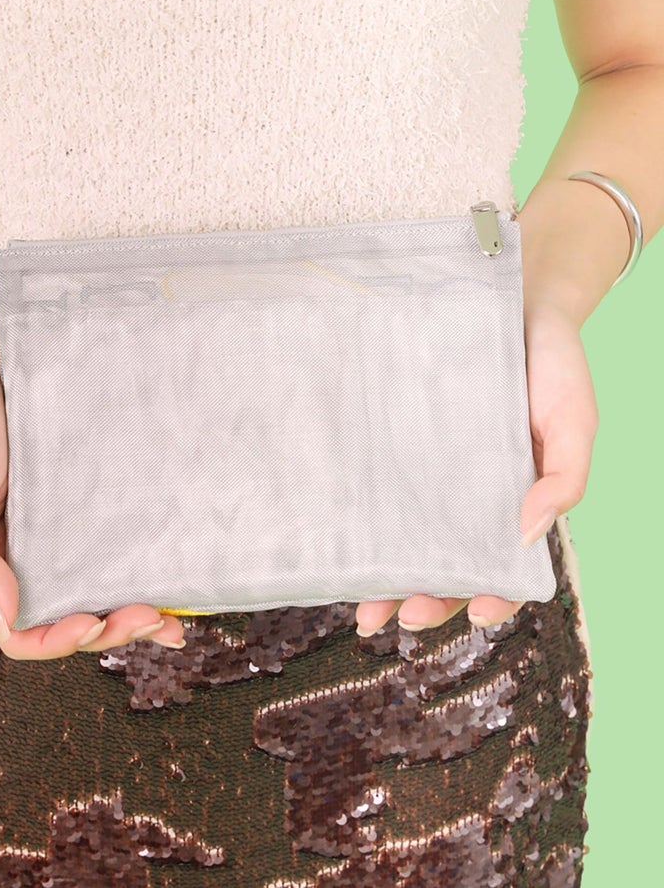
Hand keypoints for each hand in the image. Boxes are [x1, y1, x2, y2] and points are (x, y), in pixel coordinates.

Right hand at [0, 321, 185, 659]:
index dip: (58, 641)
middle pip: (74, 618)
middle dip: (113, 631)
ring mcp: (65, 528)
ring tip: (172, 618)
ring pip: (103, 589)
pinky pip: (121, 540)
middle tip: (150, 618)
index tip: (90, 622)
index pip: (24, 630)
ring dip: (137, 613)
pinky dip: (146, 566)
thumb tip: (7, 611)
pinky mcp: (91, 498)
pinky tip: (175, 572)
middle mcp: (34, 554)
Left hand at [354, 289, 598, 637]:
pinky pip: (378, 488)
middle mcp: (466, 496)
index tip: (475, 614)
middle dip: (426, 599)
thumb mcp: (574, 423)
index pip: (501, 563)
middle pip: (446, 563)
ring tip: (362, 607)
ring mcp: (428, 472)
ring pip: (406, 538)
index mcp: (512, 501)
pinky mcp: (396, 443)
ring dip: (386, 579)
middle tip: (401, 617)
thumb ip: (563, 480)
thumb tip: (526, 537)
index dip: (490, 595)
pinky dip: (362, 522)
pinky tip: (344, 542)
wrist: (515, 300)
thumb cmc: (553, 366)